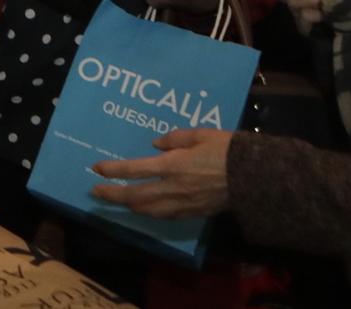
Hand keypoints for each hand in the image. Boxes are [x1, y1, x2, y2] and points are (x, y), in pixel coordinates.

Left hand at [90, 129, 233, 219]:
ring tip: (116, 201)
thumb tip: (156, 144)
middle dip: (112, 194)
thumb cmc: (227, 150)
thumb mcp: (200, 134)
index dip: (113, 170)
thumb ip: (175, 139)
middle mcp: (172, 188)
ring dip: (128, 206)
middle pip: (135, 196)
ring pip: (147, 210)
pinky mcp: (193, 213)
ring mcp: (182, 204)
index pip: (134, 169)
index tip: (95, 169)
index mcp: (172, 166)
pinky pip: (164, 216)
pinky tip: (144, 210)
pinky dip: (148, 212)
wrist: (254, 178)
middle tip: (95, 192)